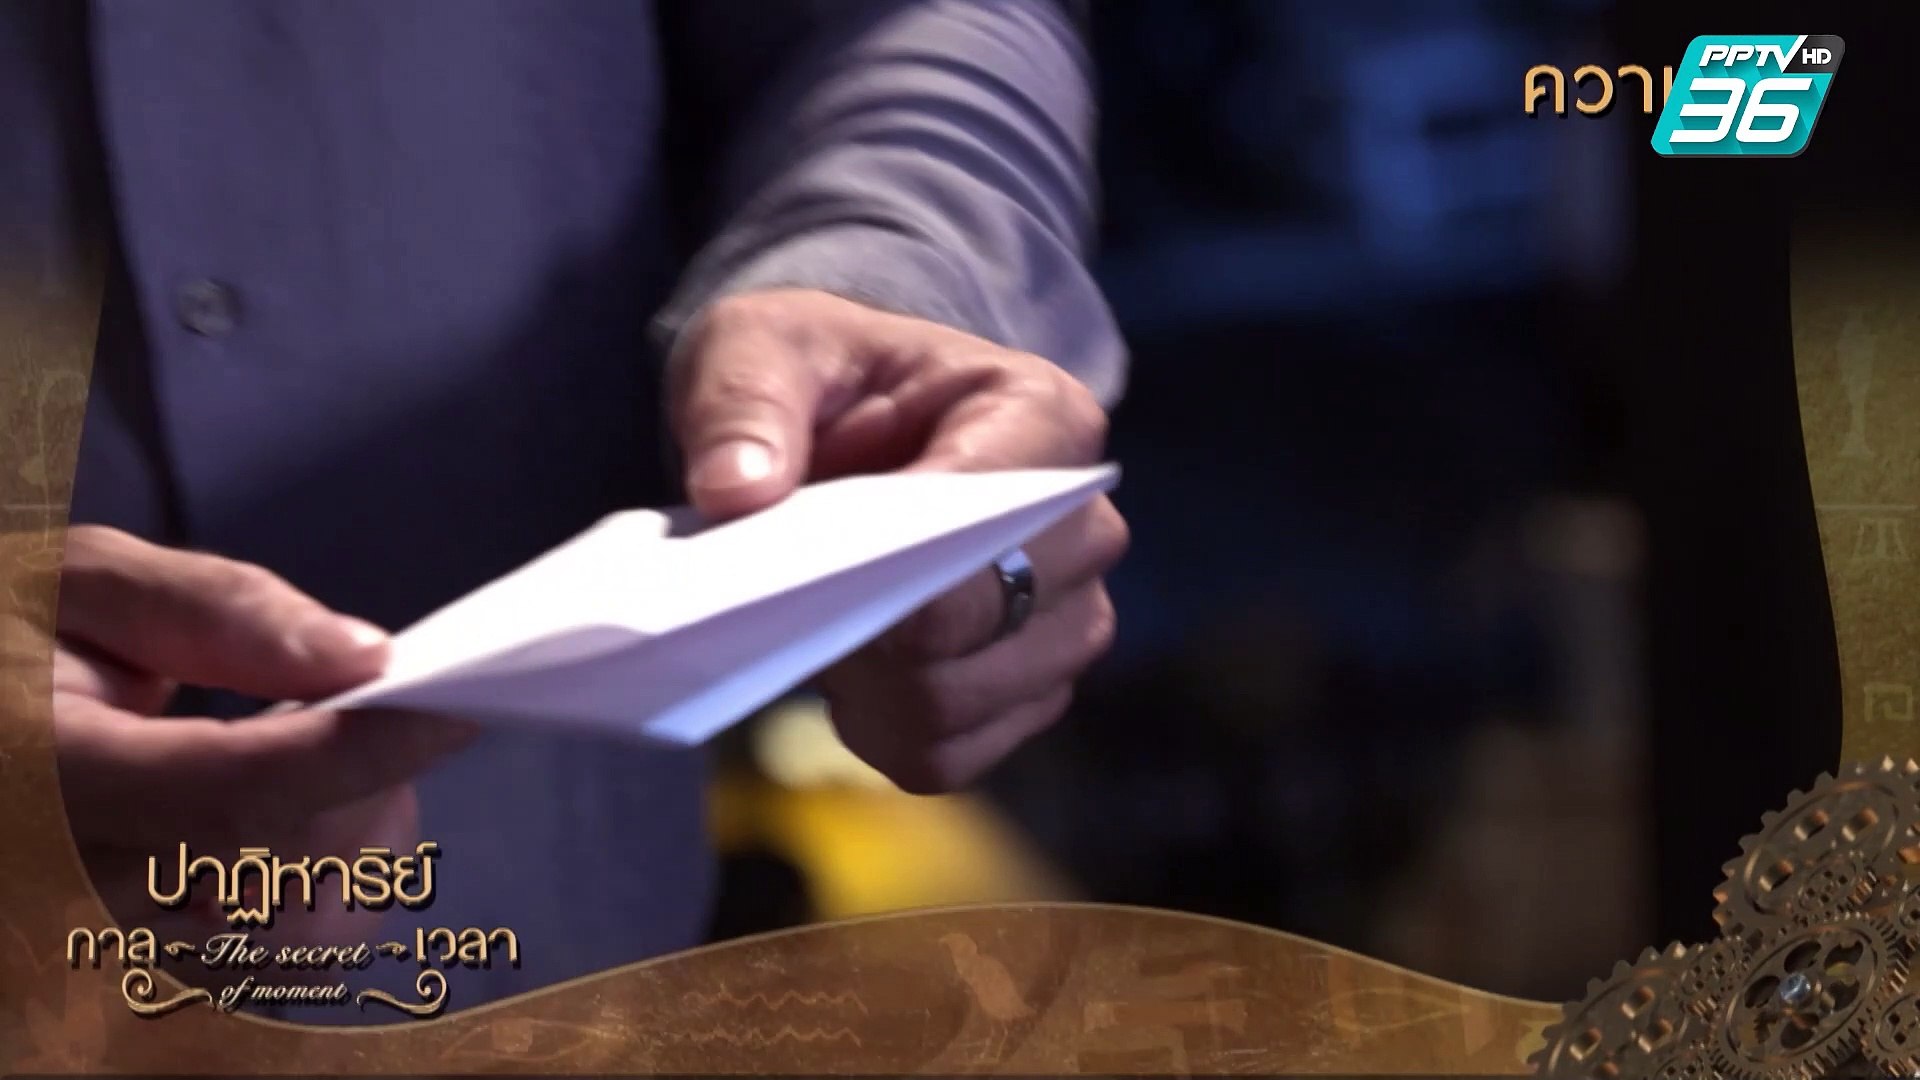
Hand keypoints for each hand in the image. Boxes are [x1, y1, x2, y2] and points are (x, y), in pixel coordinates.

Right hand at [53, 526, 472, 955]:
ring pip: (300, 935)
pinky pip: (278, 960)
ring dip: (356, 842)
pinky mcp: (140, 974)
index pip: (234, 793)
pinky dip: (321, 886)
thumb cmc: (14, 645)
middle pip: (286, 873)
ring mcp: (108, 951)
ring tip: (324, 756)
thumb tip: (363, 658)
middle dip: (368, 785)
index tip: (456, 706)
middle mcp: (75, 894)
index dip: (360, 755)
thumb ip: (214, 611)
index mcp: (47, 781)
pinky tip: (293, 816)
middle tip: (379, 708)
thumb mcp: (77, 585)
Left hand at [670, 288, 1126, 791]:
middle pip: (984, 627)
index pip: (997, 518)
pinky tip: (844, 682)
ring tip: (815, 633)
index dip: (902, 562)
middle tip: (790, 602)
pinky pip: (949, 755)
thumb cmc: (814, 378)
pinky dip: (881, 733)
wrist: (837, 426)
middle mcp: (1083, 528)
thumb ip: (743, 404)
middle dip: (871, 632)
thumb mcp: (757, 348)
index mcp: (1042, 414)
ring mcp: (1067, 621)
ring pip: (960, 704)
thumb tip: (736, 492)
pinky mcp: (1028, 693)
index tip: (814, 568)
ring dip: (867, 691)